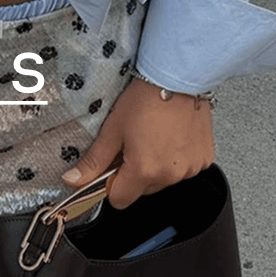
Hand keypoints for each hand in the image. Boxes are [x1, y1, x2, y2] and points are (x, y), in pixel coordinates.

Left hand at [61, 78, 214, 208]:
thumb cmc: (147, 98)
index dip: (111, 185)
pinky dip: (175, 160)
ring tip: (154, 138)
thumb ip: (93, 161)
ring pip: (163, 181)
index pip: (120, 200)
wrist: (179, 76)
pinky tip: (171, 138)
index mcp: (145, 171)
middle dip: (134, 174)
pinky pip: (183, 170)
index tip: (112, 166)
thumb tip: (72, 180)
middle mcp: (170, 175)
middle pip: (142, 191)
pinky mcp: (203, 159)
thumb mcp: (112, 130)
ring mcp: (190, 168)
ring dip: (156, 168)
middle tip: (133, 145)